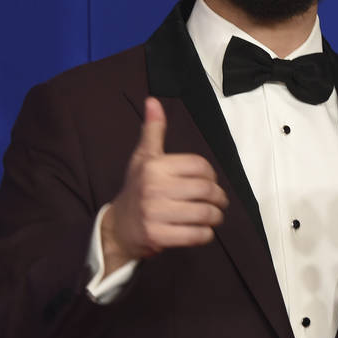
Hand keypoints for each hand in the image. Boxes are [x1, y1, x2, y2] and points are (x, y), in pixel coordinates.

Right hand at [100, 97, 228, 271]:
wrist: (118, 228)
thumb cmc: (137, 189)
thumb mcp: (143, 157)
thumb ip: (152, 131)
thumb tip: (153, 101)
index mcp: (154, 166)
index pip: (200, 166)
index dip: (211, 175)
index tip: (209, 182)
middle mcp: (154, 188)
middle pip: (205, 190)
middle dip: (219, 198)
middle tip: (219, 202)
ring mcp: (155, 213)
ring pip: (204, 213)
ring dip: (215, 217)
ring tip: (214, 216)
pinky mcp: (158, 236)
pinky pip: (196, 235)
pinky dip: (206, 234)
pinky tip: (203, 231)